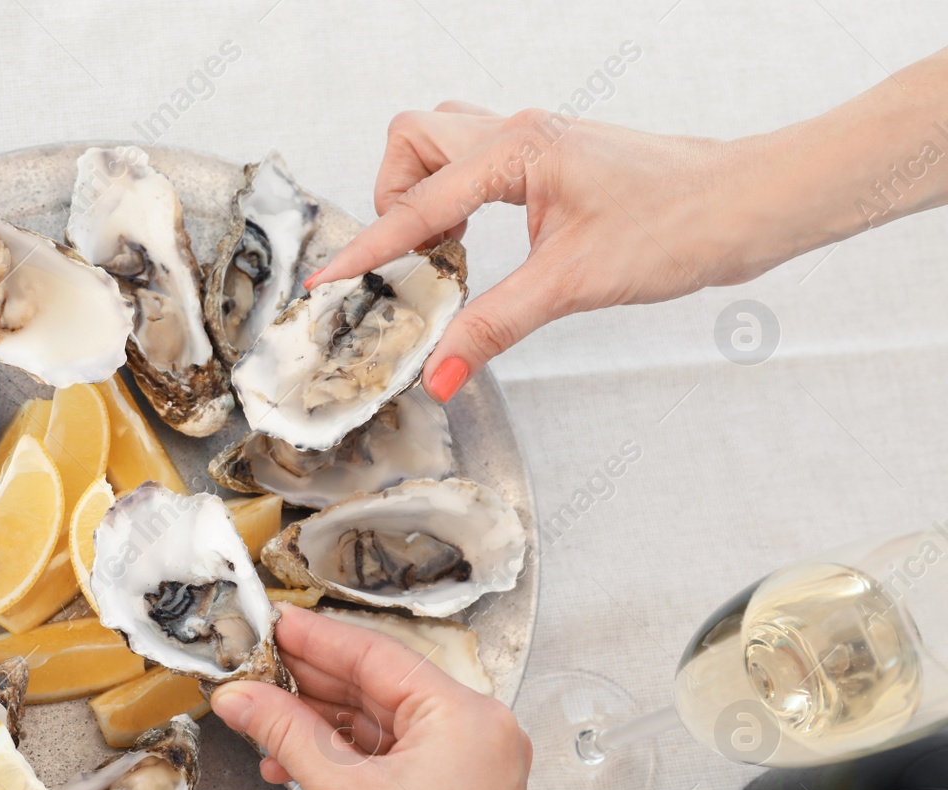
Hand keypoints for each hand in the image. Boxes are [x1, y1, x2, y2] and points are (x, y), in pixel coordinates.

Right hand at [212, 606, 535, 789]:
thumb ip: (286, 732)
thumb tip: (243, 696)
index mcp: (465, 716)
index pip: (377, 655)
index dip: (315, 639)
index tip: (273, 624)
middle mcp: (477, 732)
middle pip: (379, 685)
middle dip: (310, 682)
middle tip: (254, 669)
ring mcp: (468, 765)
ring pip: (381, 721)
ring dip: (320, 721)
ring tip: (262, 717)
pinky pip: (391, 754)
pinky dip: (344, 754)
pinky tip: (294, 760)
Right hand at [311, 103, 759, 401]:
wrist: (747, 205)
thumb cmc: (680, 223)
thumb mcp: (573, 284)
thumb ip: (494, 326)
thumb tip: (442, 374)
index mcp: (517, 149)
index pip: (418, 205)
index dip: (367, 248)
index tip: (325, 281)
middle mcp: (518, 133)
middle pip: (412, 141)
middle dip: (394, 197)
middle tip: (412, 259)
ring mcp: (535, 140)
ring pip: (441, 142)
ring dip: (424, 191)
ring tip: (442, 252)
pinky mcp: (551, 159)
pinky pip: (474, 162)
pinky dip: (457, 197)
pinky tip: (478, 243)